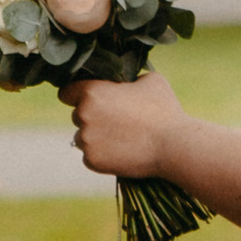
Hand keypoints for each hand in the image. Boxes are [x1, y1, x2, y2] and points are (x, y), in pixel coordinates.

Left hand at [61, 70, 184, 179]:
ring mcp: (86, 140)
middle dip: (93, 118)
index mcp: (92, 92)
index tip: (86, 100)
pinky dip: (103, 156)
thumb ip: (130, 78)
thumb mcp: (150, 80)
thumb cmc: (164, 110)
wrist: (174, 146)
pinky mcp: (92, 161)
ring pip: (83, 138)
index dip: (76, 95)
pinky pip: (90, 156)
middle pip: (78, 116)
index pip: (67, 93)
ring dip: (96, 138)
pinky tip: (123, 153)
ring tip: (123, 139)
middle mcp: (83, 115)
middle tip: (117, 122)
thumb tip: (127, 82)